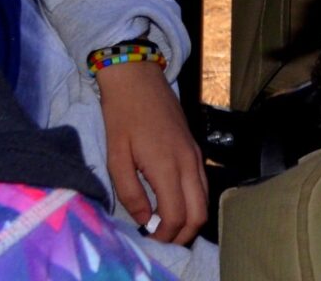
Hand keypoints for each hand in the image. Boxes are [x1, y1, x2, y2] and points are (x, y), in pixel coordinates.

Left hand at [98, 58, 208, 242]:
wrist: (139, 79)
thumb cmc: (122, 116)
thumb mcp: (116, 157)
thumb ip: (130, 192)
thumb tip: (144, 218)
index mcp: (168, 166)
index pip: (176, 215)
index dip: (165, 235)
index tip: (149, 240)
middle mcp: (189, 163)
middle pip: (200, 213)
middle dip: (184, 234)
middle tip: (162, 241)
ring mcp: (196, 155)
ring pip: (204, 199)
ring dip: (189, 219)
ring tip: (165, 226)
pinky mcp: (195, 149)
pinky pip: (201, 184)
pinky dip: (192, 202)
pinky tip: (171, 204)